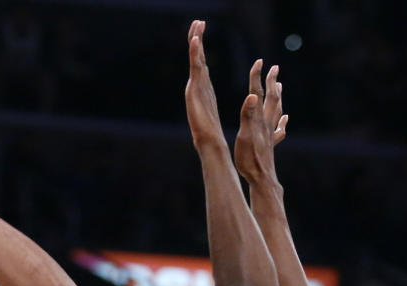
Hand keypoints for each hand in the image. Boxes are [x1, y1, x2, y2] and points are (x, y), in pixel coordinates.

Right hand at [185, 20, 225, 151]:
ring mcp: (195, 88)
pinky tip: (195, 41)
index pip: (201, 63)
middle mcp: (198, 86)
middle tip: (198, 21)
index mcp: (204, 89)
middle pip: (196, 58)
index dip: (200, 48)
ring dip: (196, 42)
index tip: (201, 31)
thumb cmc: (211, 133)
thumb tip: (208, 99)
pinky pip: (196, 68)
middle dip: (196, 39)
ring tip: (197, 26)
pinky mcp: (195, 91)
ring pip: (196, 60)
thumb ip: (208, 102)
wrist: (209, 143)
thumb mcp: (211, 113)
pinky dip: (194, 53)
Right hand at [234, 60, 287, 181]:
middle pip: (272, 99)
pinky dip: (282, 121)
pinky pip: (279, 129)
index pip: (258, 93)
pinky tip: (285, 120)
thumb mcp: (245, 136)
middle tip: (275, 68)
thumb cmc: (251, 159)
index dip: (258, 77)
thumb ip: (248, 115)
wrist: (262, 179)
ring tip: (279, 87)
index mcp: (259, 120)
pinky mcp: (271, 144)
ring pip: (277, 111)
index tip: (260, 61)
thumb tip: (251, 95)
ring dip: (278, 97)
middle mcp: (267, 124)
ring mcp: (271, 134)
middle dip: (272, 82)